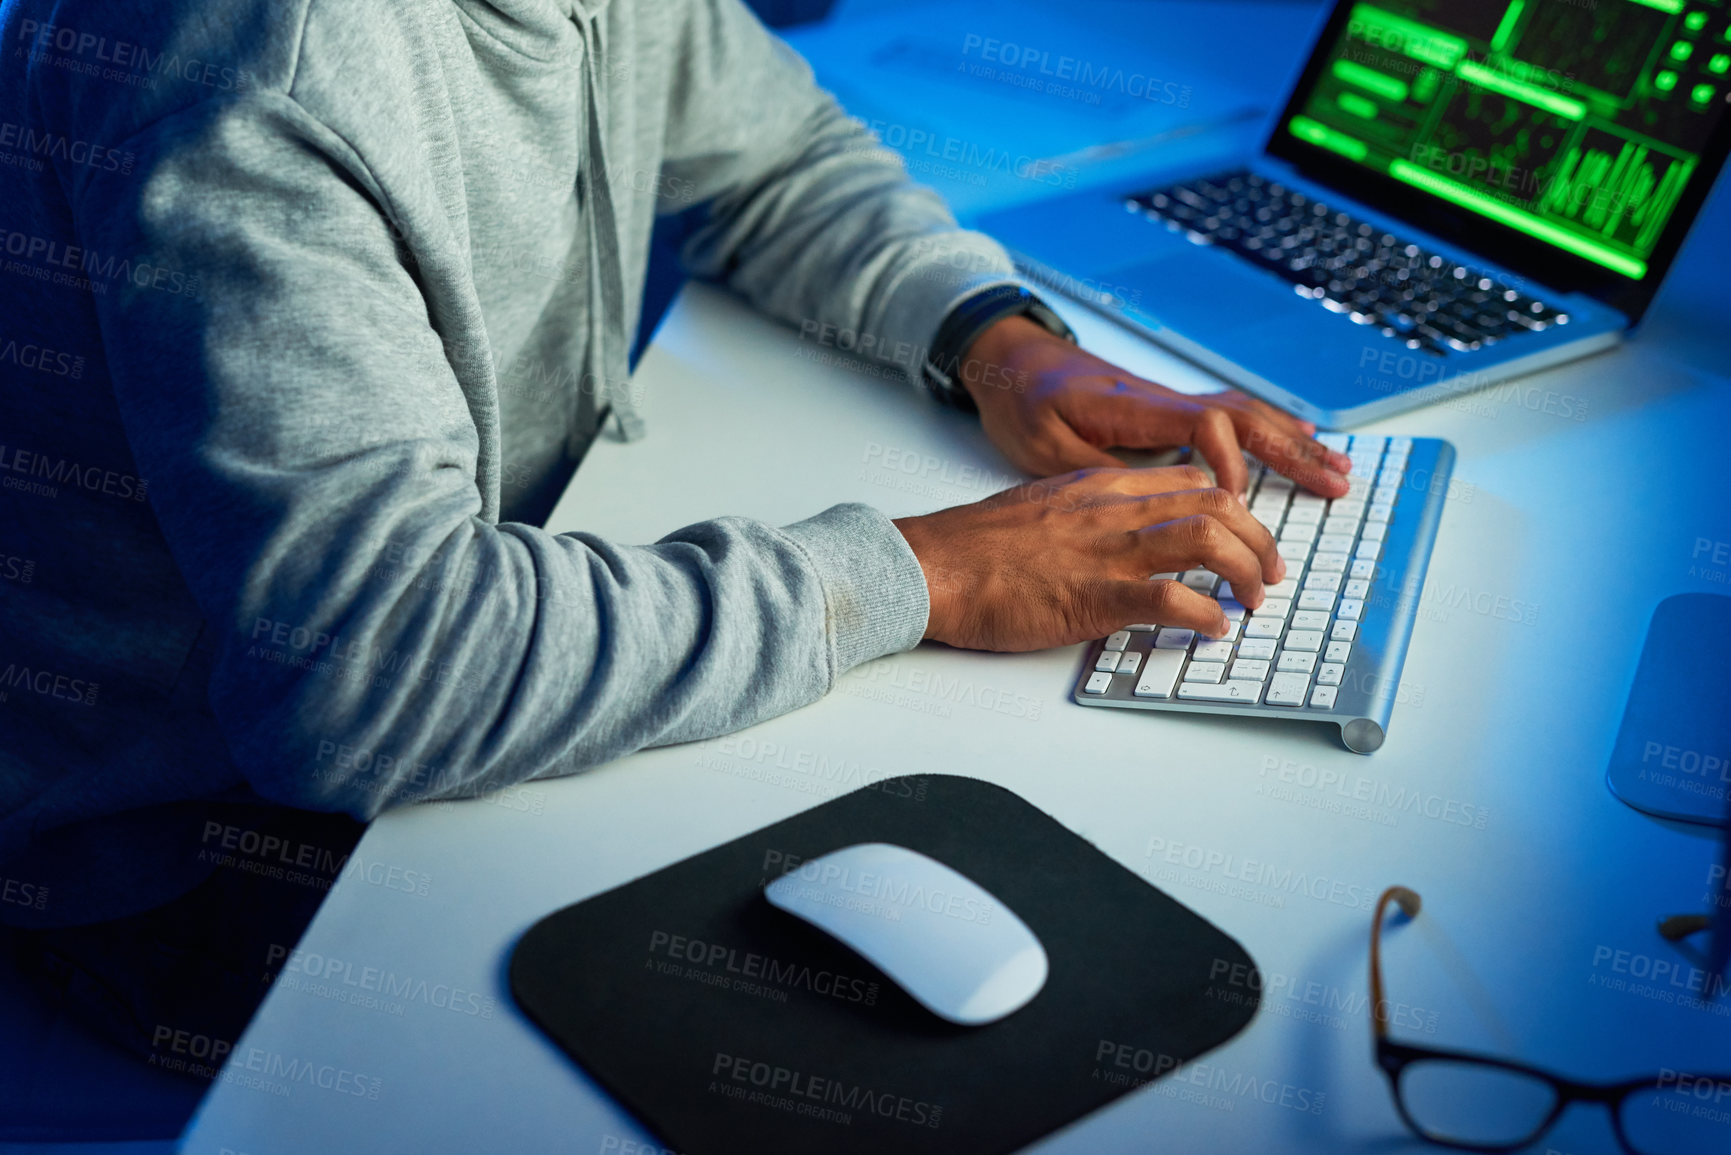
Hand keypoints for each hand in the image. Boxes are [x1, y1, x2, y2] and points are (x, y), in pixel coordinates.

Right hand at [893, 465, 1283, 651]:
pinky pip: (1172, 599)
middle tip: (1268, 574)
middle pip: (1217, 504)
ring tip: (1254, 601)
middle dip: (1258, 539)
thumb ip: (1083, 517)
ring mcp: (1106, 552)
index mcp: (1098, 487)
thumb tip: (1113, 542)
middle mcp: (1113, 511)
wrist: (930, 566)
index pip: (1190, 480)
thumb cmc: (970, 548)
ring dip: (1247, 572)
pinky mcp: (1094, 597)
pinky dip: (1206, 615)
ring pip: (1208, 539)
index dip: (1230, 509)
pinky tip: (1213, 629)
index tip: (1241, 538)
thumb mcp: (1038, 509)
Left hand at [958, 316, 1351, 498]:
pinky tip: (1296, 440)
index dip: (1229, 463)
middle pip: (1245, 418)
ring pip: (1246, 415)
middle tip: (1338, 484)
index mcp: (1135, 407)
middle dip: (1293, 452)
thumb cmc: (1022, 401)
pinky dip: (1269, 430)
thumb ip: (1093, 470)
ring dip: (1293, 442)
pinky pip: (1230, 416)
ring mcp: (1169, 402)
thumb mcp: (1041, 446)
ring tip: (1338, 468)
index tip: (1235, 504)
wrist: (1010, 358)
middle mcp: (1163, 400)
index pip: (1205, 424)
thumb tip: (1146, 501)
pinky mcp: (1166, 410)